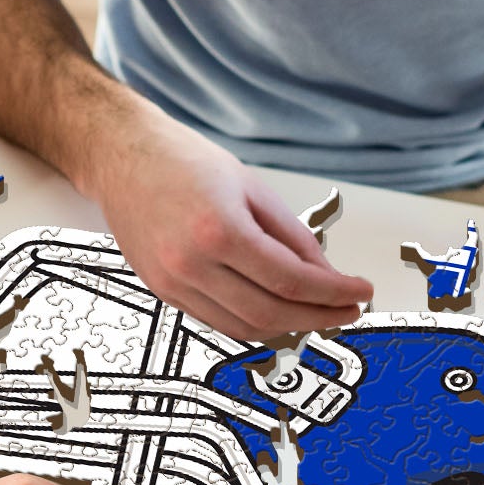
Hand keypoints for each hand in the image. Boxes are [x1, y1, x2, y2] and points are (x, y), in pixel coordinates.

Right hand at [90, 111, 371, 340]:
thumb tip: (324, 272)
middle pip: (271, 313)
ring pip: (245, 327)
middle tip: (347, 311)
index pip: (292, 280)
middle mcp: (192, 264)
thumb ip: (292, 235)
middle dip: (319, 317)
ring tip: (316, 313)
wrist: (122, 157)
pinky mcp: (163, 291)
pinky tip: (276, 310)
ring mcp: (173, 282)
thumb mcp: (252, 187)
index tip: (360, 294)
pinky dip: (253, 322)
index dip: (334, 293)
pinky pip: (218, 321)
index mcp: (219, 230)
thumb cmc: (181, 161)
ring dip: (288, 326)